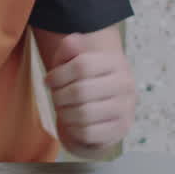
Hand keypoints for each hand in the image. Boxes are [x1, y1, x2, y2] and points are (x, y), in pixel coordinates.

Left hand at [44, 33, 135, 155]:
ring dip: (64, 113)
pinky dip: (73, 129)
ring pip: (83, 114)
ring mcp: (126, 109)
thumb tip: (72, 41)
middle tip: (56, 98)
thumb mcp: (73, 61)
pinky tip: (73, 123)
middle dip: (59, 97)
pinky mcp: (121, 130)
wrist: (103, 111)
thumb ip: (69, 48)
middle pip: (79, 91)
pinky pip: (87, 133)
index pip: (82, 65)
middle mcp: (125, 84)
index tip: (48, 81)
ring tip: (63, 110)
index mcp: (115, 62)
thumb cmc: (83, 82)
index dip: (58, 75)